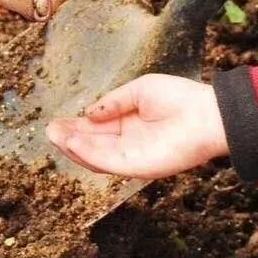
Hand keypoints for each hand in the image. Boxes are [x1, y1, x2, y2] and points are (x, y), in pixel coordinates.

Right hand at [45, 74, 228, 178]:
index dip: (75, 126)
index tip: (56, 122)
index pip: (96, 129)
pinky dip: (88, 153)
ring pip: (95, 156)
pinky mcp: (139, 167)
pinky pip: (108, 162)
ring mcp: (132, 157)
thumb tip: (88, 112)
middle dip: (69, 138)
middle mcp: (128, 144)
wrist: (208, 114)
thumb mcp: (139, 91)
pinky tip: (73, 142)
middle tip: (49, 130)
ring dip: (73, 147)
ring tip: (55, 135)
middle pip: (91, 145)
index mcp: (129, 125)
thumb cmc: (181, 98)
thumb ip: (113, 103)